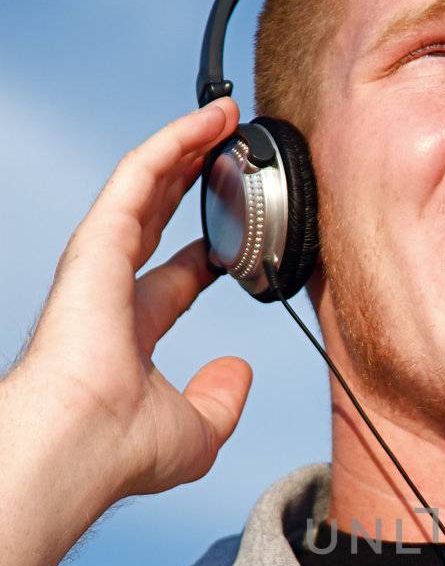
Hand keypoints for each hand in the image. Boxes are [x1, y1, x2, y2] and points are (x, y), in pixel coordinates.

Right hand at [17, 99, 251, 503]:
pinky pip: (137, 176)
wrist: (81, 446)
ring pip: (146, 186)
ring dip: (185, 146)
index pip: (173, 278)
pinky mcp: (97, 242)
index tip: (236, 234)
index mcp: (129, 334)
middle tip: (230, 149)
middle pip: (156, 218)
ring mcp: (100, 264)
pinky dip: (171, 144)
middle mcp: (110, 293)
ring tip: (224, 115)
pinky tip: (205, 120)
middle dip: (191, 181)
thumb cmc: (122, 450)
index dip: (208, 252)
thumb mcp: (197, 431)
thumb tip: (241, 370)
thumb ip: (220, 400)